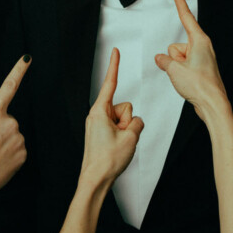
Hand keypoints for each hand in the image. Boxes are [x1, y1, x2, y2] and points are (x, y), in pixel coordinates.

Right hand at [0, 55, 29, 196]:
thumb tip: (2, 130)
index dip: (19, 70)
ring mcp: (18, 138)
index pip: (9, 86)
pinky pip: (18, 152)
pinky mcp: (23, 153)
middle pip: (9, 123)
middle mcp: (10, 122)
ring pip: (13, 138)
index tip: (27, 58)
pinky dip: (10, 158)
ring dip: (5, 146)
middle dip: (0, 133)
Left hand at [80, 48, 143, 187]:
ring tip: (117, 145)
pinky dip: (122, 136)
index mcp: (100, 111)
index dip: (114, 65)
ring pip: (124, 118)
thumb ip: (137, 122)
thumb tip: (134, 122)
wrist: (95, 181)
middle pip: (125, 106)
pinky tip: (116, 148)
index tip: (115, 50)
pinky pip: (120, 127)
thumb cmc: (107, 160)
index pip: (110, 82)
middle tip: (120, 138)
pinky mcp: (101, 132)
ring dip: (126, 130)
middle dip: (128, 120)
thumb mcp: (130, 137)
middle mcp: (97, 114)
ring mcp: (99, 124)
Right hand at [154, 0, 227, 121]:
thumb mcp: (175, 70)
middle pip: (177, 45)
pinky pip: (182, 65)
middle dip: (174, 57)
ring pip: (178, 57)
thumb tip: (161, 58)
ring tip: (187, 78)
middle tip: (183, 71)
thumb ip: (164, 60)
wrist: (212, 105)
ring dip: (177, 67)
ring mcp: (202, 58)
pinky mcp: (200, 68)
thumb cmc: (201, 86)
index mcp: (200, 41)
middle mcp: (202, 47)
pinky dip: (181, 72)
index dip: (179, 1)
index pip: (186, 16)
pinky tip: (188, 82)